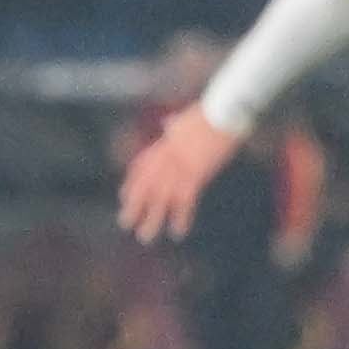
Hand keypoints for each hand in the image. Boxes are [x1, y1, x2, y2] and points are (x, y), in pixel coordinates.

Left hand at [117, 103, 240, 241]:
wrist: (225, 111)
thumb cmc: (211, 112)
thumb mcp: (186, 117)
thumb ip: (175, 125)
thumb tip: (168, 124)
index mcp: (163, 143)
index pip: (141, 167)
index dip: (131, 183)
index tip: (123, 197)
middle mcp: (167, 157)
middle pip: (145, 185)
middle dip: (134, 206)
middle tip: (125, 223)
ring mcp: (180, 166)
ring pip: (160, 198)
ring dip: (152, 219)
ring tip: (144, 237)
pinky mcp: (197, 174)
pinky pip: (185, 202)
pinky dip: (181, 218)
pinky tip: (177, 233)